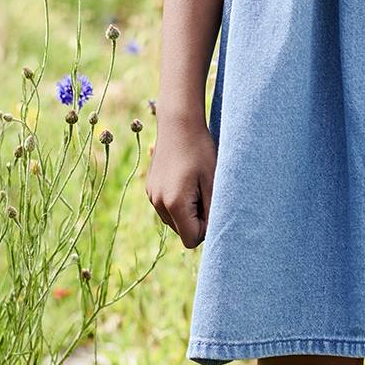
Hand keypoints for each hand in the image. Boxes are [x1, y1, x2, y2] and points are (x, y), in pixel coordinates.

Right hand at [146, 116, 216, 248]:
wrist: (178, 125)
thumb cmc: (201, 151)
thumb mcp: (213, 181)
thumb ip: (212, 211)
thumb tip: (214, 232)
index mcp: (174, 204)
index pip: (192, 239)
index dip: (207, 229)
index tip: (213, 206)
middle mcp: (158, 204)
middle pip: (182, 232)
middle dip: (197, 220)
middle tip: (206, 192)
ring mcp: (152, 196)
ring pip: (175, 221)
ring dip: (188, 211)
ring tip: (196, 185)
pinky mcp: (150, 189)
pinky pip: (167, 208)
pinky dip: (178, 202)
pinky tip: (186, 180)